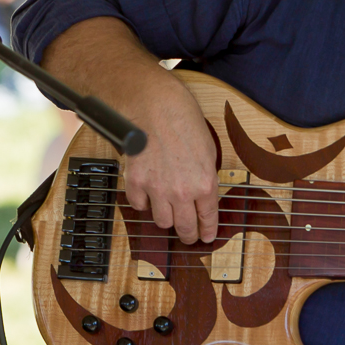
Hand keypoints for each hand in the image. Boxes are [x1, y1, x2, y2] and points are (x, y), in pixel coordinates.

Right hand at [121, 78, 219, 244]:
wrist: (156, 107)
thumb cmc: (185, 122)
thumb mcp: (208, 151)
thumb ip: (206, 177)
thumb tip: (204, 194)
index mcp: (205, 184)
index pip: (207, 218)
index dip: (207, 231)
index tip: (206, 237)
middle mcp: (182, 192)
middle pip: (184, 227)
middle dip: (188, 235)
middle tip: (189, 236)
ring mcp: (157, 189)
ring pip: (161, 221)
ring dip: (166, 219)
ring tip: (169, 214)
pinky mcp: (136, 183)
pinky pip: (139, 205)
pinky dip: (144, 203)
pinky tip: (148, 197)